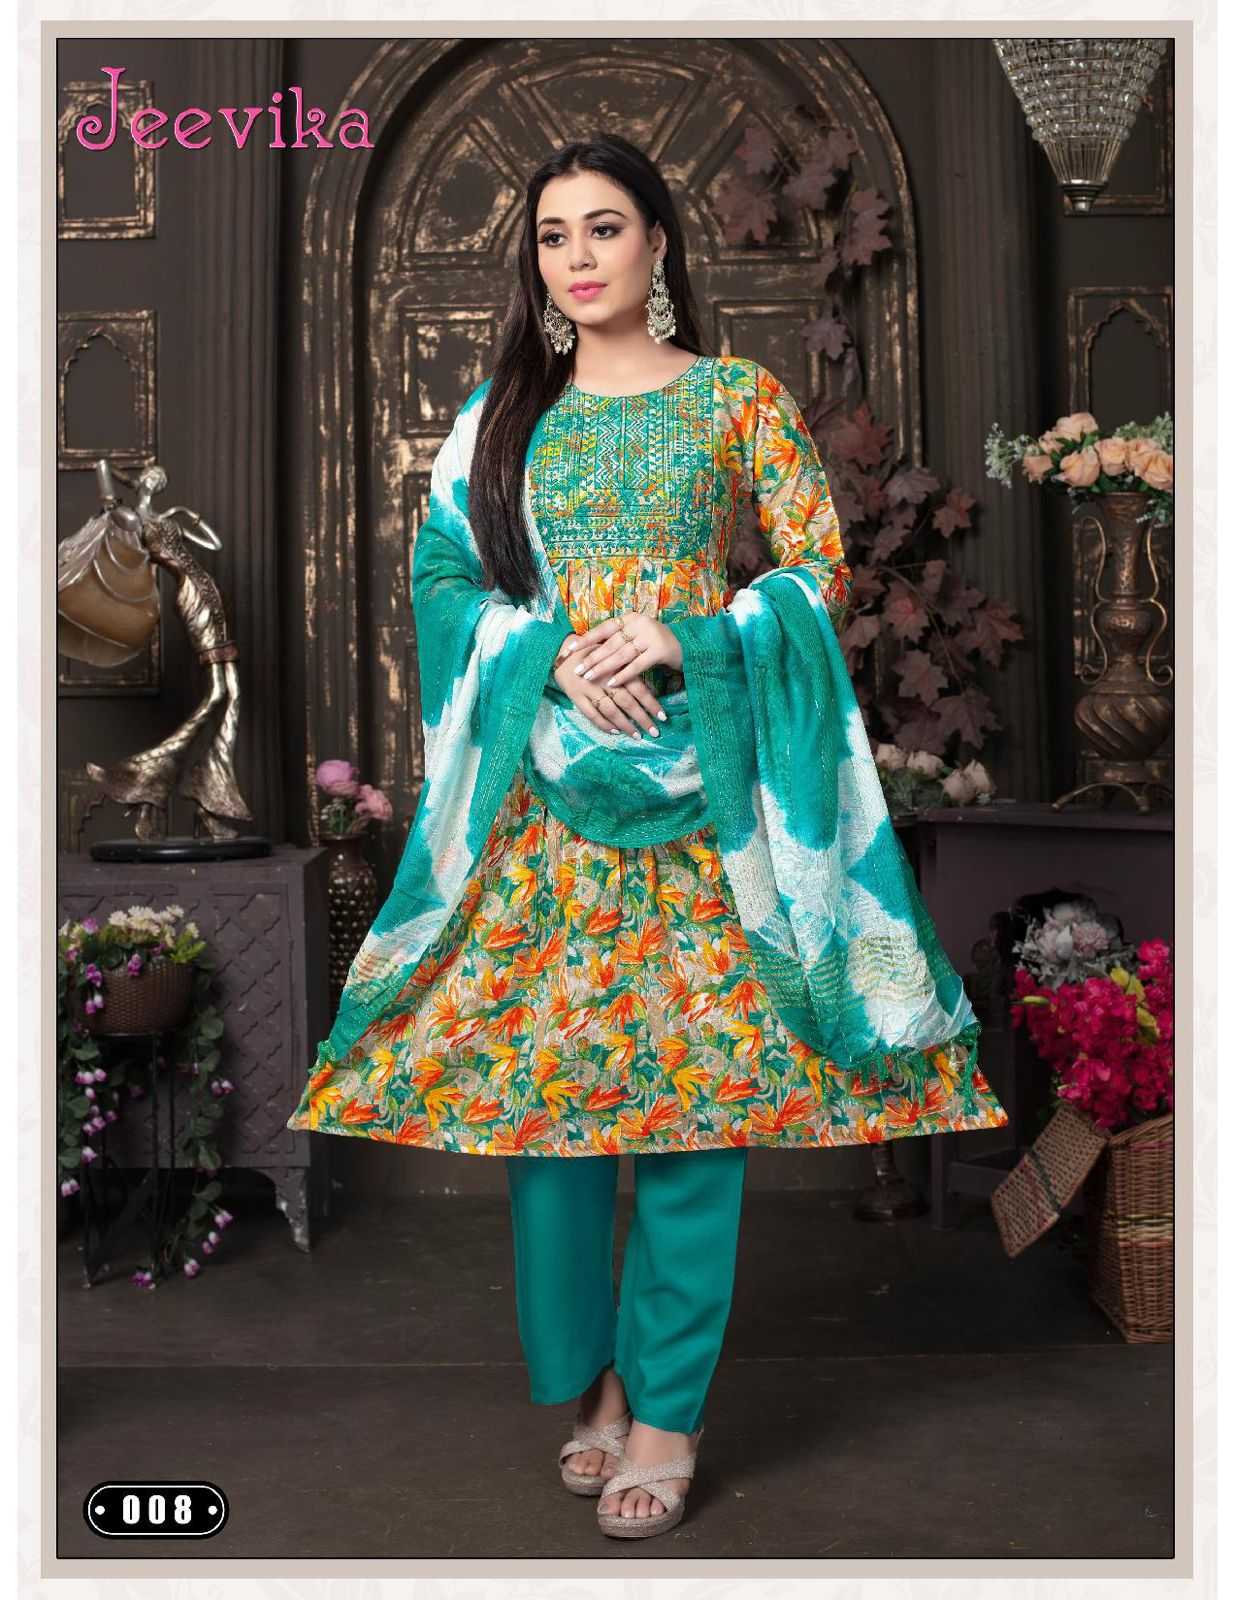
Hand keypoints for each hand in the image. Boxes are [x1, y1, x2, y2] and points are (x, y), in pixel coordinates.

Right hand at [551, 613, 678, 738]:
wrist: (561, 651)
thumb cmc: (593, 653)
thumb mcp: (613, 656)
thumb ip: (628, 669)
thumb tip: (651, 689)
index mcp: (616, 667)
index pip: (638, 688)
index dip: (651, 703)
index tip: (663, 716)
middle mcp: (603, 679)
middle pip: (626, 702)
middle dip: (642, 718)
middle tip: (654, 731)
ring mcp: (588, 689)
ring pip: (610, 710)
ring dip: (625, 725)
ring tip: (637, 735)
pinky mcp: (576, 696)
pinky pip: (591, 714)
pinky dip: (603, 724)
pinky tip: (615, 731)